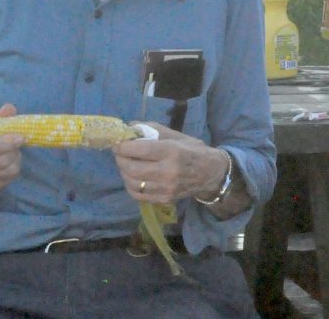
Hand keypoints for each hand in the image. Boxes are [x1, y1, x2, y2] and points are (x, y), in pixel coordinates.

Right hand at [0, 103, 24, 193]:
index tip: (21, 137)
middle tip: (17, 143)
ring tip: (13, 152)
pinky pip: (6, 181)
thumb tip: (10, 108)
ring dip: (16, 160)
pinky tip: (8, 163)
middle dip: (14, 151)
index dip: (6, 143)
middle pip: (1, 162)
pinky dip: (12, 172)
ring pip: (8, 172)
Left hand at [112, 123, 226, 204]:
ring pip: (132, 182)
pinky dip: (130, 185)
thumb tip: (129, 127)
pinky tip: (133, 177)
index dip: (124, 146)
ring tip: (126, 163)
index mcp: (172, 151)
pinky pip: (138, 195)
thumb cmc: (192, 150)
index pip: (140, 149)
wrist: (211, 173)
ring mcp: (166, 188)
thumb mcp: (176, 135)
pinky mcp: (164, 199)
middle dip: (120, 159)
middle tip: (119, 152)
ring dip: (124, 172)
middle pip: (132, 168)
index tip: (118, 142)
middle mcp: (168, 171)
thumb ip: (152, 130)